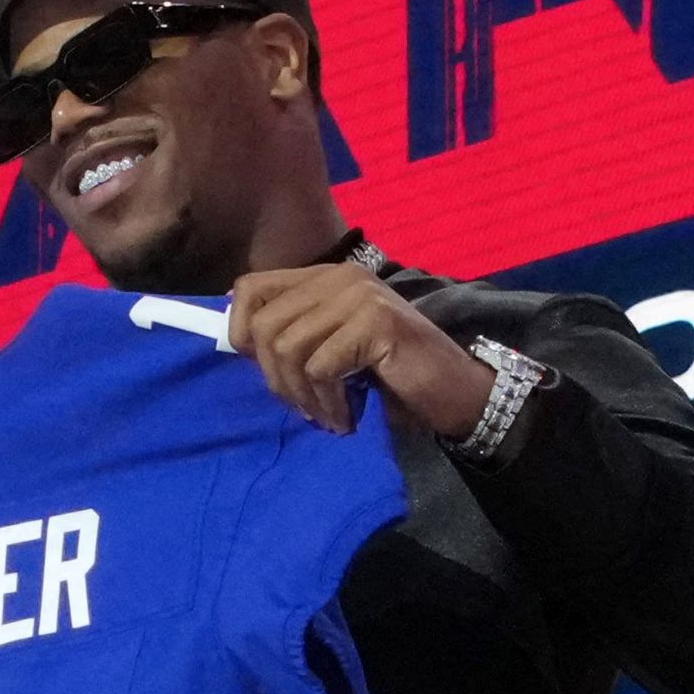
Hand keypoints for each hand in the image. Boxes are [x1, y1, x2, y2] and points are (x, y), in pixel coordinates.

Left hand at [228, 260, 495, 441]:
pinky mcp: (375, 322)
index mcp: (325, 276)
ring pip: (289, 348)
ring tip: (328, 415)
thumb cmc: (393, 377)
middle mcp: (341, 276)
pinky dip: (329, 402)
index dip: (240, 331)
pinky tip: (347, 417)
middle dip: (277, 379)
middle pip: (266, 326)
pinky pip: (321, 368)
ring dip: (303, 396)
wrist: (457, 391)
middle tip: (305, 407)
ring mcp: (360, 296)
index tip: (262, 370)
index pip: (251, 287)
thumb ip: (294, 335)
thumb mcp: (333, 349)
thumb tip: (236, 343)